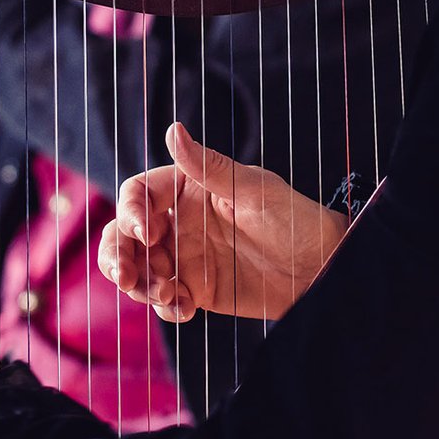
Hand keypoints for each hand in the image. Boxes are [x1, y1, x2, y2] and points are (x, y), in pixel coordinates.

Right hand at [99, 122, 347, 322]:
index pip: (138, 194)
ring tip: (168, 294)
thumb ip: (209, 167)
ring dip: (140, 284)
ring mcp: (185, 256)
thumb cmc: (294, 217)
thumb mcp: (253, 190)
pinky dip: (165, 307)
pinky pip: (164, 299)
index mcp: (188, 188)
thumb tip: (173, 129)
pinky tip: (186, 309)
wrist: (322, 267)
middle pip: (124, 234)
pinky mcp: (196, 289)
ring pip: (138, 268)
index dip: (131, 212)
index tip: (147, 232)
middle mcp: (179, 221)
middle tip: (127, 276)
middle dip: (117, 254)